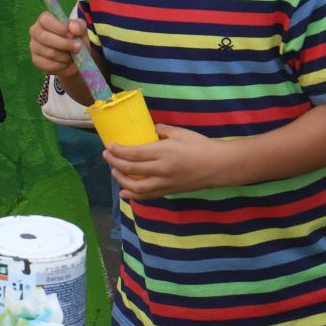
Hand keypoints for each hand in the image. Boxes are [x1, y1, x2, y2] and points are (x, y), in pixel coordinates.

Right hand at [29, 10, 83, 81]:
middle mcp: (35, 31)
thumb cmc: (74, 38)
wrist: (73, 57)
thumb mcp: (80, 29)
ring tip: (72, 56)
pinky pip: (48, 64)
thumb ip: (79, 25)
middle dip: (64, 44)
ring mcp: (34, 46)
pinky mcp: (36, 60)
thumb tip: (73, 28)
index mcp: (44, 19)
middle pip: (44, 37)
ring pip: (48, 52)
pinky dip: (61, 65)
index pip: (45, 20)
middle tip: (78, 47)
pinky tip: (66, 62)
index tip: (72, 35)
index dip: (59, 28)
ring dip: (65, 56)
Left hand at [105, 126, 232, 199]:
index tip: (109, 146)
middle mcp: (161, 170)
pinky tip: (125, 192)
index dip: (118, 151)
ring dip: (121, 180)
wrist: (219, 166)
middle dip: (115, 163)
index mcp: (163, 152)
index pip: (134, 154)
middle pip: (131, 170)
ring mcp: (165, 183)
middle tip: (106, 156)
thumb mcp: (179, 132)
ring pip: (137, 187)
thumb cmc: (200, 145)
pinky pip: (148, 195)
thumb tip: (149, 130)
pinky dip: (135, 195)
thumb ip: (161, 130)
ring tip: (114, 172)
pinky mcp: (170, 191)